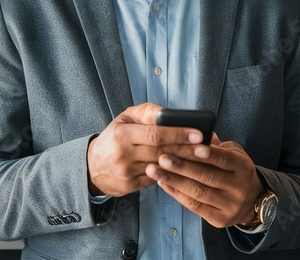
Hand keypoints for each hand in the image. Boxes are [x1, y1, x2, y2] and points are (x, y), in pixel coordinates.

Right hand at [87, 103, 205, 197]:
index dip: (178, 134)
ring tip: (203, 160)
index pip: (155, 134)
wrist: (92, 167)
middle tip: (207, 148)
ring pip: (161, 168)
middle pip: (162, 152)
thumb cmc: (114, 138)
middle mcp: (123, 155)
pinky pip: (156, 180)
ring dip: (184, 164)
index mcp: (122, 134)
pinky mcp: (130, 186)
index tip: (197, 133)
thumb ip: (146, 113)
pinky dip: (173, 175)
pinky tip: (188, 171)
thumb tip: (169, 113)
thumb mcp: (124, 119)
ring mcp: (127, 173)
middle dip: (187, 150)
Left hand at [146, 137, 263, 227]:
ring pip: (198, 192)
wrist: (252, 201)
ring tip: (154, 170)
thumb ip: (216, 144)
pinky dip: (176, 194)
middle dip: (182, 166)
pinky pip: (194, 206)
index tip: (187, 145)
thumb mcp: (233, 152)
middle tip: (161, 157)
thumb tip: (195, 133)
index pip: (224, 159)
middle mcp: (239, 188)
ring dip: (173, 180)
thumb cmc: (235, 169)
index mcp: (243, 167)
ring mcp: (230, 205)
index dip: (206, 153)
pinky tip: (162, 182)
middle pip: (207, 176)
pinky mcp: (219, 219)